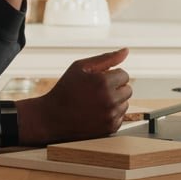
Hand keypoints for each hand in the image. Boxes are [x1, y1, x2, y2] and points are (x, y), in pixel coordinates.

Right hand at [17, 48, 132, 144]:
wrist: (52, 117)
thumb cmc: (65, 89)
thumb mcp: (80, 67)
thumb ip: (106, 58)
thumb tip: (126, 50)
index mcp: (103, 82)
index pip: (124, 75)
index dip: (110, 76)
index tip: (97, 81)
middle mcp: (110, 100)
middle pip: (128, 89)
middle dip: (115, 88)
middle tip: (96, 92)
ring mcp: (111, 116)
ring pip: (125, 104)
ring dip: (114, 102)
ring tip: (94, 103)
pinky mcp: (110, 128)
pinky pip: (120, 117)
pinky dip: (111, 114)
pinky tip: (96, 113)